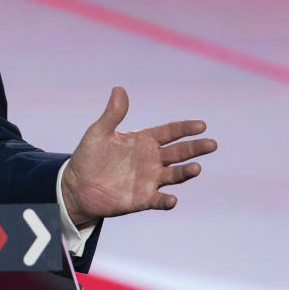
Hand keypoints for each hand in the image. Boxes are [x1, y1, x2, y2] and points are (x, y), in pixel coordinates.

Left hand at [61, 86, 215, 228]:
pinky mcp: (142, 199)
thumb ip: (113, 114)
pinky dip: (166, 201)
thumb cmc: (89, 156)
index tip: (202, 125)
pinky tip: (173, 200)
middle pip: (179, 153)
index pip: (170, 132)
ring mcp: (149, 180)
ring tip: (196, 168)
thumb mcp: (99, 132)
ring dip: (185, 172)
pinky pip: (158, 200)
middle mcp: (152, 160)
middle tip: (211, 144)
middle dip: (195, 148)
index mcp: (144, 141)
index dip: (185, 129)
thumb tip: (119, 88)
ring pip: (174, 175)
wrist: (77, 185)